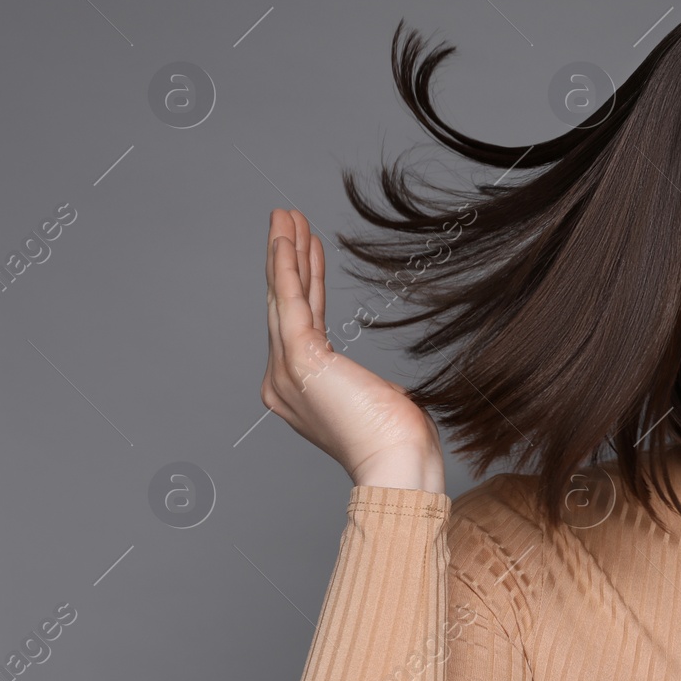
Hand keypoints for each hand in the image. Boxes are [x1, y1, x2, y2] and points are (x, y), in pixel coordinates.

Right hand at [261, 208, 446, 492]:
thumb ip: (363, 389)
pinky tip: (286, 238)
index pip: (303, 321)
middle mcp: (282, 381)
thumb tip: (376, 389)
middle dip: (289, 258)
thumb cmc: (396, 442)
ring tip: (285, 216)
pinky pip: (290, 301)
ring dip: (285, 252)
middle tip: (288, 220)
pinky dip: (286, 266)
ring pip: (284, 297)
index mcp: (299, 390)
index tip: (310, 249)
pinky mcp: (300, 360)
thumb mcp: (376, 403)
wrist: (398, 463)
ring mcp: (286, 371)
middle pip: (287, 304)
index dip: (306, 281)